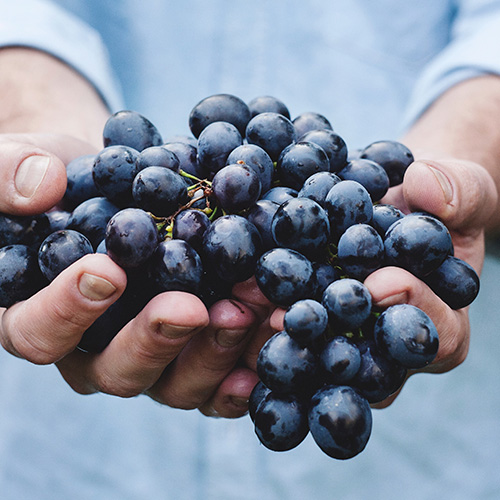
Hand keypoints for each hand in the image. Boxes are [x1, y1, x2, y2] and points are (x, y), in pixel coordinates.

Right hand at [0, 133, 265, 417]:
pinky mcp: (193, 352)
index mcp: (39, 316)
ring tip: (248, 309)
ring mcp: (151, 357)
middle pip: (117, 370)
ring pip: (175, 383)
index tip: (108, 271)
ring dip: (214, 351)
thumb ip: (9, 173)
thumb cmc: (62, 180)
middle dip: (156, 340)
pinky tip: (272, 338)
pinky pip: (218, 379)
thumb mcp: (22, 162)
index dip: (69, 310)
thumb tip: (40, 188)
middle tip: (191, 308)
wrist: (116, 186)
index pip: (39, 332)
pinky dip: (246, 366)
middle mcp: (94, 352)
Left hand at [237, 158, 497, 409]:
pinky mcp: (307, 323)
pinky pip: (285, 329)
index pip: (437, 336)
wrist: (394, 201)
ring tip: (252, 310)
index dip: (413, 311)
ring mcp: (344, 339)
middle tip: (296, 316)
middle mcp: (387, 346)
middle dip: (332, 338)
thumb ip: (460, 191)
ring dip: (282, 336)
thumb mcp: (463, 190)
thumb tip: (425, 187)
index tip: (383, 282)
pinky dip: (259, 315)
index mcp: (440, 325)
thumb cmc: (434, 204)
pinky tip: (231, 300)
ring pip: (317, 356)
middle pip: (366, 363)